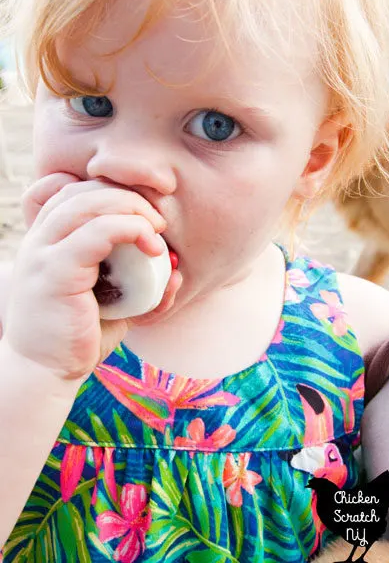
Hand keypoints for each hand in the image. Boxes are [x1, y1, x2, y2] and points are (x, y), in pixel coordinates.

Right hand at [2, 173, 169, 380]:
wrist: (46, 374)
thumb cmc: (80, 337)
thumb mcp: (112, 303)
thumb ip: (136, 284)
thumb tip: (175, 273)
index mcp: (46, 241)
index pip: (73, 191)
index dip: (110, 191)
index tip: (142, 213)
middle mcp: (39, 240)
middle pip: (81, 190)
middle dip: (126, 196)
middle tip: (158, 221)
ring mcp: (42, 254)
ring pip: (88, 204)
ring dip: (132, 208)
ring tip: (158, 230)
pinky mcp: (55, 272)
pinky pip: (96, 233)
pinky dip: (130, 230)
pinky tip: (152, 248)